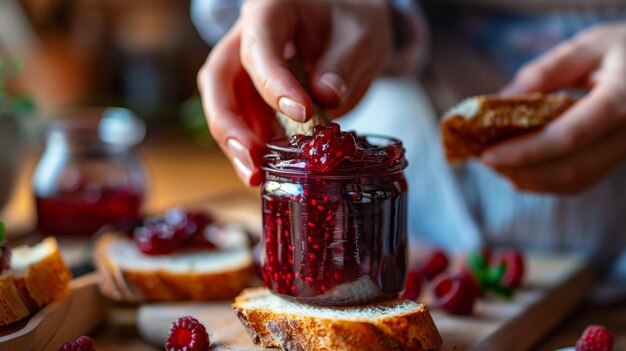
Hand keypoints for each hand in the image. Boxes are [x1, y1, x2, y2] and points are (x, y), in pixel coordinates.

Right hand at [197, 0, 392, 184]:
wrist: (350, 29)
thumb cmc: (352, 22)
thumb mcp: (361, 36)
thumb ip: (344, 62)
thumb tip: (326, 96)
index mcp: (270, 10)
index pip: (259, 47)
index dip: (273, 82)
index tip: (302, 113)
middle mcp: (246, 38)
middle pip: (219, 80)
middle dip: (230, 124)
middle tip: (252, 161)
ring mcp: (245, 69)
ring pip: (224, 106)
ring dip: (236, 144)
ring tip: (256, 176)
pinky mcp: (252, 96)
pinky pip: (244, 122)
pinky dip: (253, 147)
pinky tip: (266, 170)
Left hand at [482, 24, 625, 194]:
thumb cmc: (623, 49)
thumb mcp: (587, 46)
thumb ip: (546, 71)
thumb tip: (500, 101)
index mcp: (624, 98)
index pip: (570, 135)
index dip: (525, 151)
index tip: (488, 154)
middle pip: (570, 168)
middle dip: (519, 169)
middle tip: (484, 158)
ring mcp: (624, 152)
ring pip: (573, 182)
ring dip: (528, 179)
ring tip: (495, 162)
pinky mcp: (615, 161)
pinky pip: (579, 181)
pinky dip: (542, 180)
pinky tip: (517, 167)